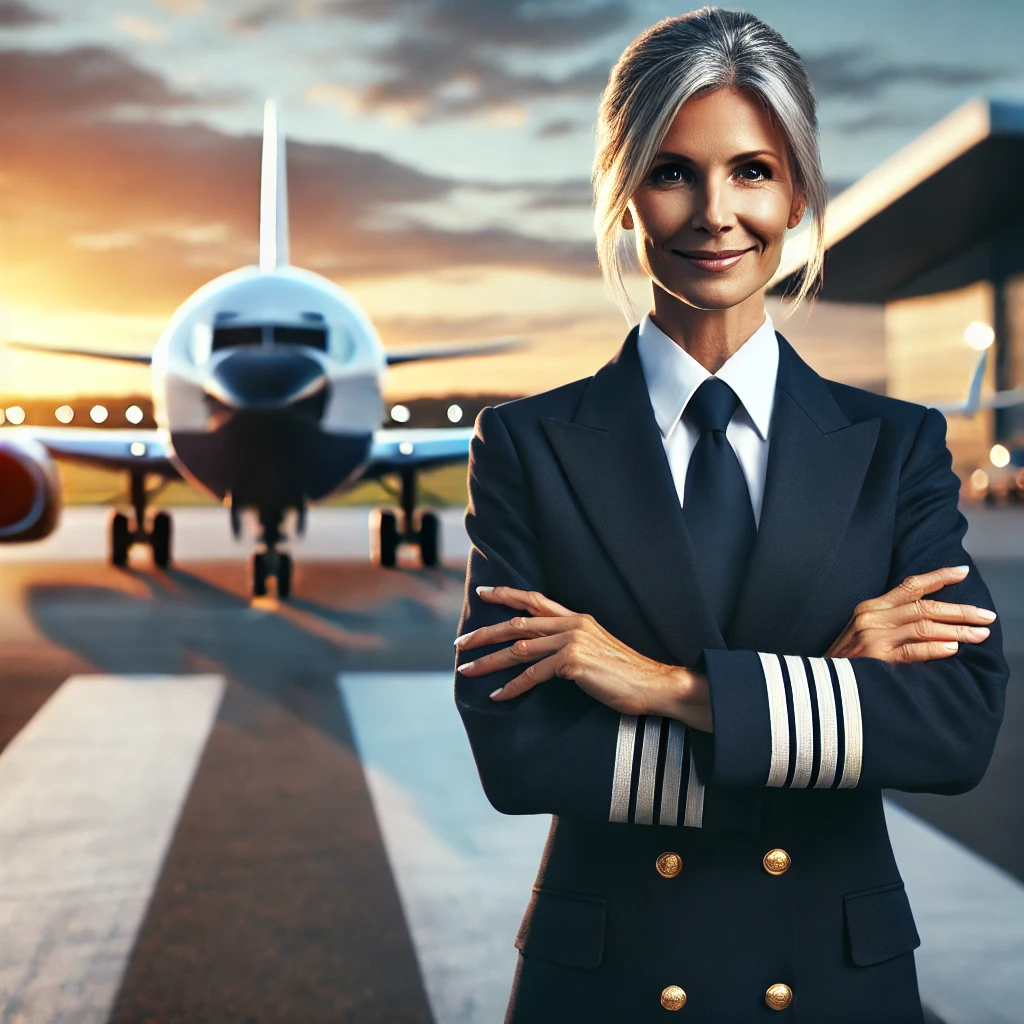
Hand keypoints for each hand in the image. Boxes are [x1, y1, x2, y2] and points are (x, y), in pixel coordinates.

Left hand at [455, 585, 709, 727]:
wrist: (654, 684)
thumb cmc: (626, 672)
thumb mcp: (596, 648)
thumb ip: (569, 644)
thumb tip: (541, 653)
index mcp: (576, 618)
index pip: (534, 600)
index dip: (507, 595)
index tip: (484, 592)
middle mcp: (571, 625)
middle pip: (518, 624)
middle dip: (485, 633)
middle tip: (461, 642)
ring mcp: (571, 642)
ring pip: (519, 650)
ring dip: (489, 662)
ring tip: (466, 671)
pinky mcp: (572, 664)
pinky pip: (533, 675)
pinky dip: (512, 687)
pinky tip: (497, 695)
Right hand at [825, 565, 995, 662]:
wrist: (823, 685)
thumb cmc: (849, 660)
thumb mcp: (866, 632)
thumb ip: (894, 622)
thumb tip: (936, 619)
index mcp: (871, 608)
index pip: (910, 586)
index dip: (939, 577)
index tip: (963, 573)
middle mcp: (872, 617)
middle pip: (924, 606)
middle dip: (960, 610)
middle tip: (987, 616)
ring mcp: (873, 636)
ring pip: (924, 626)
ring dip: (957, 630)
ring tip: (981, 634)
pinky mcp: (876, 657)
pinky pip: (914, 650)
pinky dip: (936, 648)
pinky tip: (954, 649)